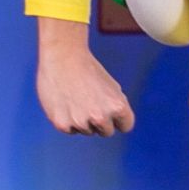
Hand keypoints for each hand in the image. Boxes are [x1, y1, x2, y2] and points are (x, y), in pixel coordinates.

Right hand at [37, 20, 134, 135]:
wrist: (62, 57)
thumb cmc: (88, 69)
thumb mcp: (112, 88)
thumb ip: (117, 108)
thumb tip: (116, 124)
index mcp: (117, 107)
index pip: (126, 126)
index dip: (119, 118)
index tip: (111, 110)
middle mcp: (100, 117)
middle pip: (106, 132)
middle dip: (101, 121)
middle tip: (90, 101)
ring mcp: (80, 122)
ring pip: (87, 131)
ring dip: (83, 120)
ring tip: (76, 98)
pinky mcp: (62, 124)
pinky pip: (70, 130)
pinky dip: (67, 119)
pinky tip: (65, 102)